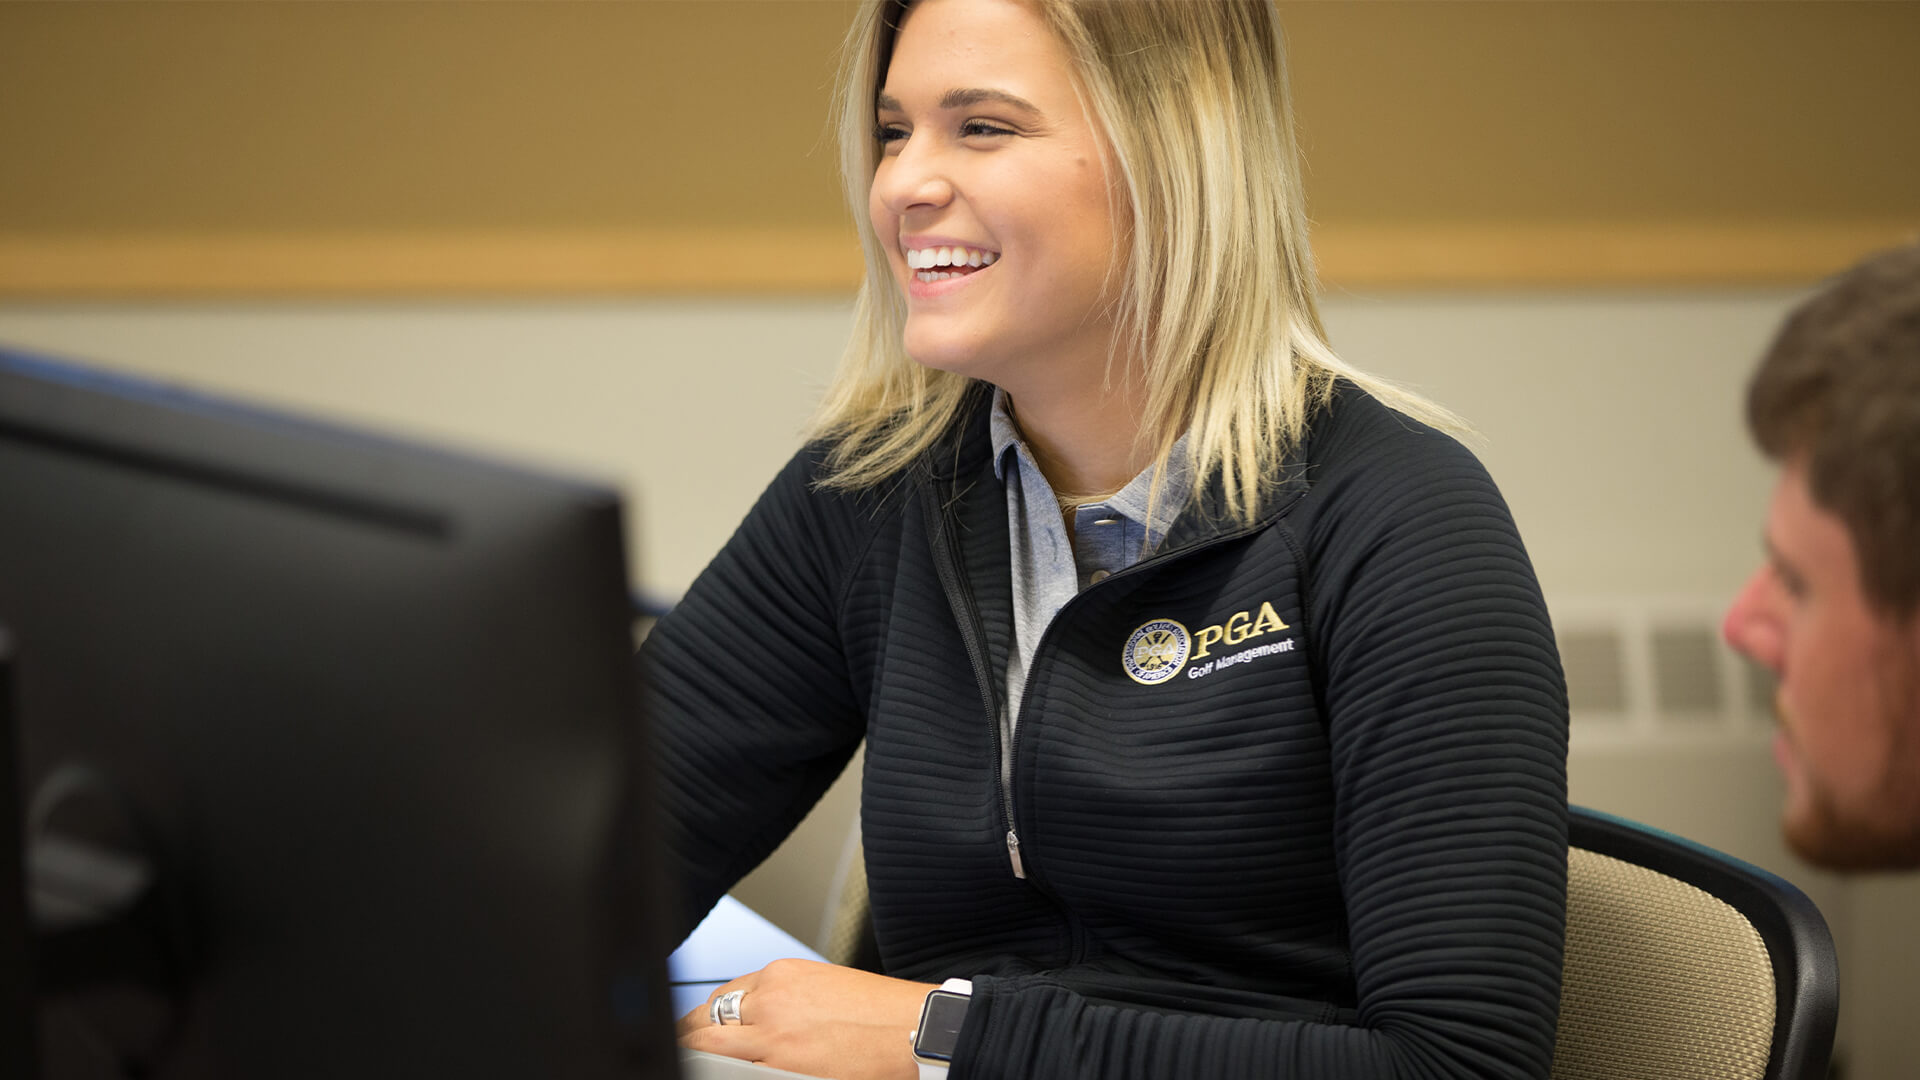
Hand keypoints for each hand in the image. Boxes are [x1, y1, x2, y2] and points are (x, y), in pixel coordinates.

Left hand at [677, 958, 936, 1079]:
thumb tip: (763, 1014)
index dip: (710, 1014)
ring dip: (698, 1053)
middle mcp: (771, 999)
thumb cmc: (881, 1012)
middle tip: (687, 1046)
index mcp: (782, 974)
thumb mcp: (827, 986)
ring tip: (693, 1060)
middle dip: (692, 1032)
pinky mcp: (781, 1066)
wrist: (913, 1030)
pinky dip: (725, 1071)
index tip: (703, 1026)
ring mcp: (772, 1034)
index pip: (726, 992)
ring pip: (710, 1043)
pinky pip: (735, 1069)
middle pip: (708, 1015)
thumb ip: (789, 997)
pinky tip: (722, 1074)